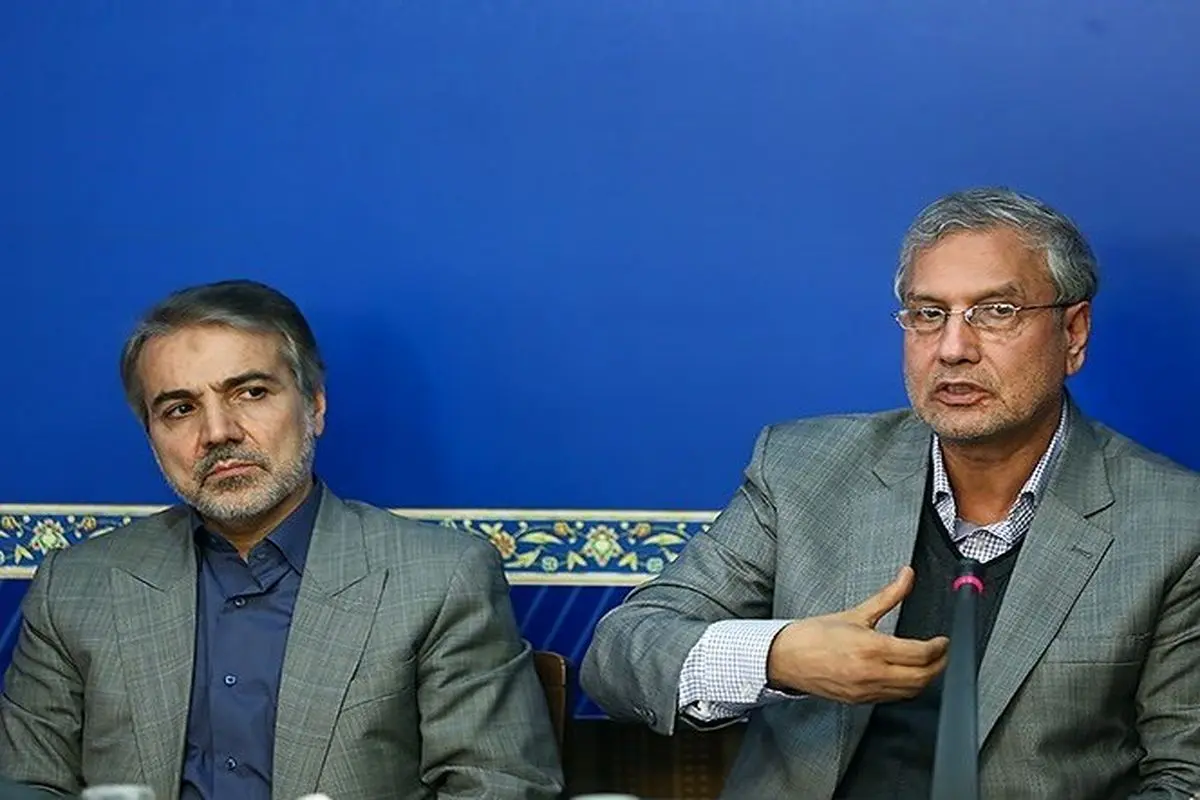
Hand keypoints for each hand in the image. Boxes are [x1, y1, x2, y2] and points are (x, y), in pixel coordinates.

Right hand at [766, 566, 948, 703]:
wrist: (786, 658)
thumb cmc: (814, 635)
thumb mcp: (855, 613)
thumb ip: (888, 596)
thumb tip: (907, 576)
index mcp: (871, 648)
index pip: (920, 654)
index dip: (939, 648)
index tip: (944, 641)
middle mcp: (872, 673)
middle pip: (922, 677)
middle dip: (939, 666)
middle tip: (944, 653)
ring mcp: (867, 690)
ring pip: (910, 691)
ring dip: (926, 679)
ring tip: (930, 665)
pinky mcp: (861, 700)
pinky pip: (894, 698)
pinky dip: (907, 688)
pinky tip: (907, 676)